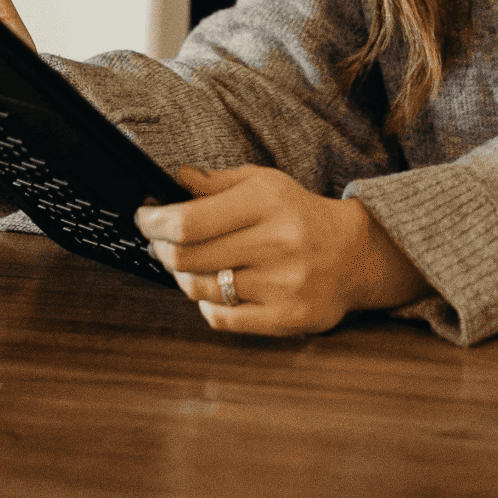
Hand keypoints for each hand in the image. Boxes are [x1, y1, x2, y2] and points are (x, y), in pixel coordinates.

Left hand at [137, 165, 430, 335]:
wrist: (353, 254)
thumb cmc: (299, 215)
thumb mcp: (264, 183)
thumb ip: (217, 182)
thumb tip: (177, 179)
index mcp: (268, 202)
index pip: (188, 221)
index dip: (154, 223)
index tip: (144, 218)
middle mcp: (276, 243)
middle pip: (186, 258)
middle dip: (160, 249)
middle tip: (158, 242)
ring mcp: (282, 285)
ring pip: (199, 289)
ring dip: (183, 276)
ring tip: (190, 264)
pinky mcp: (286, 318)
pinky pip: (221, 317)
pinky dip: (207, 304)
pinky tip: (215, 288)